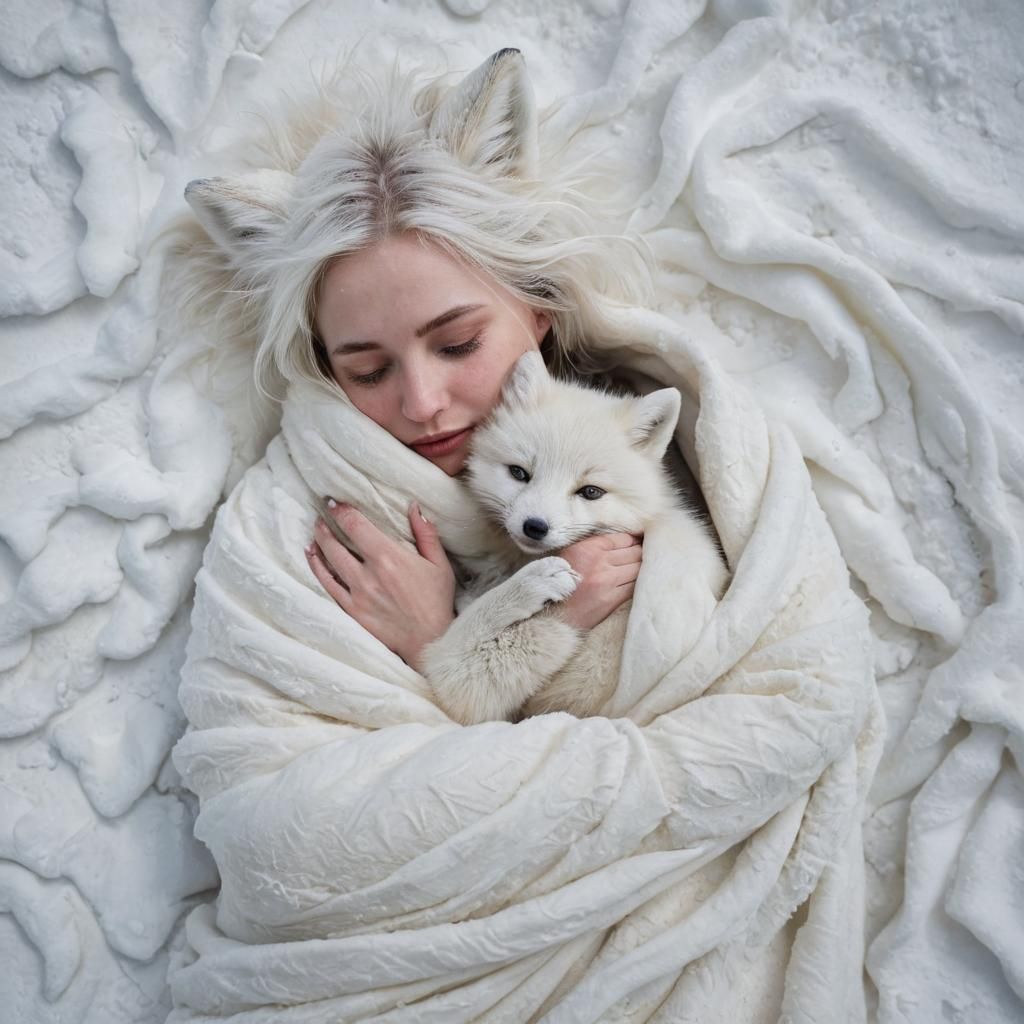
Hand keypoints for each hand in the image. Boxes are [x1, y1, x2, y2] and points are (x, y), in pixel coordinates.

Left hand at [306, 500, 455, 672]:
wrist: (429, 641)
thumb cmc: (436, 601)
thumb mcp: (439, 564)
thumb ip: (426, 533)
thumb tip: (413, 507)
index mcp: (389, 558)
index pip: (356, 526)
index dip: (342, 511)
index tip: (335, 502)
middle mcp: (368, 574)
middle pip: (336, 542)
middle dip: (327, 524)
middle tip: (322, 513)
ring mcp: (357, 594)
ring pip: (328, 562)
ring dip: (320, 542)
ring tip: (317, 530)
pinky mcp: (351, 610)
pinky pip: (327, 585)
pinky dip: (317, 567)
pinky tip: (312, 556)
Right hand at [556, 532, 641, 630]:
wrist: (551, 614)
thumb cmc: (560, 583)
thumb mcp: (571, 555)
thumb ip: (594, 546)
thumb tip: (623, 541)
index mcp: (587, 548)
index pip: (623, 538)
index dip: (634, 541)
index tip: (638, 543)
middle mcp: (598, 562)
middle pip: (635, 552)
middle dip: (640, 554)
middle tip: (644, 557)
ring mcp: (607, 581)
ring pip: (638, 568)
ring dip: (641, 569)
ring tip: (641, 570)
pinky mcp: (612, 599)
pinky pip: (634, 586)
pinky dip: (638, 584)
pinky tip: (637, 583)